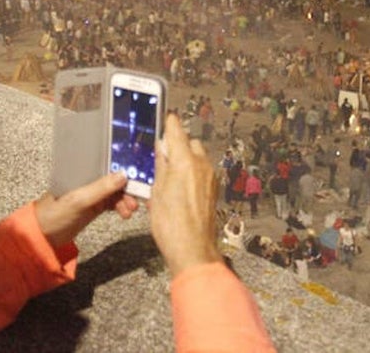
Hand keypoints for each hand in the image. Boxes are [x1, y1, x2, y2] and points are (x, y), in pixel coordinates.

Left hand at [34, 172, 138, 247]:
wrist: (42, 236)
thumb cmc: (54, 214)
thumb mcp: (79, 200)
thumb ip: (101, 188)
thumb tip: (123, 175)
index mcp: (83, 171)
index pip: (109, 164)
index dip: (125, 169)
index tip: (139, 177)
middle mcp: (90, 179)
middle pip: (116, 179)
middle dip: (128, 188)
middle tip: (137, 200)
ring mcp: (93, 193)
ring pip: (116, 192)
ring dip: (126, 200)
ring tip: (129, 211)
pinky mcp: (94, 206)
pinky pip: (113, 203)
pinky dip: (121, 207)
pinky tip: (125, 214)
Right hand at [150, 113, 221, 275]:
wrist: (192, 249)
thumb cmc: (171, 224)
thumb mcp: (156, 191)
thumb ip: (160, 165)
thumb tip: (162, 148)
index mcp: (184, 161)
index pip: (177, 130)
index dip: (169, 123)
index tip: (165, 119)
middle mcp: (201, 165)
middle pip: (190, 142)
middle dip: (177, 145)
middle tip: (161, 156)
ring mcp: (210, 177)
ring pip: (197, 157)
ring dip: (185, 159)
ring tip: (169, 175)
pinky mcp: (213, 189)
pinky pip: (202, 171)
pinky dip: (192, 172)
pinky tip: (179, 187)